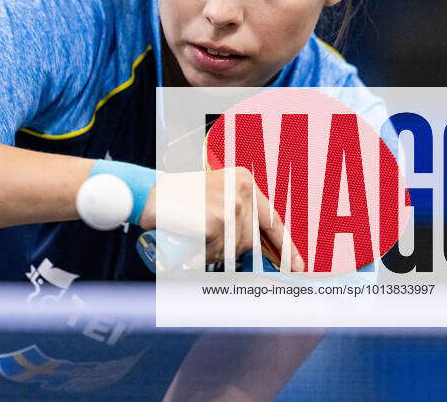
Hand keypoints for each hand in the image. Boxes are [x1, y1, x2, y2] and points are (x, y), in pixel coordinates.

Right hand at [140, 167, 303, 271]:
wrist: (148, 195)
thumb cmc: (177, 198)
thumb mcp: (212, 194)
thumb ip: (234, 209)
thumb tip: (256, 245)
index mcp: (244, 181)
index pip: (271, 219)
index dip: (285, 246)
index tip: (298, 266)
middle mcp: (242, 191)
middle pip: (249, 239)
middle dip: (230, 250)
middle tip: (207, 243)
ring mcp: (231, 206)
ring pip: (234, 249)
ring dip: (215, 254)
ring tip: (195, 239)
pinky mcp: (218, 222)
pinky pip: (218, 252)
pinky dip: (205, 256)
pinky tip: (193, 245)